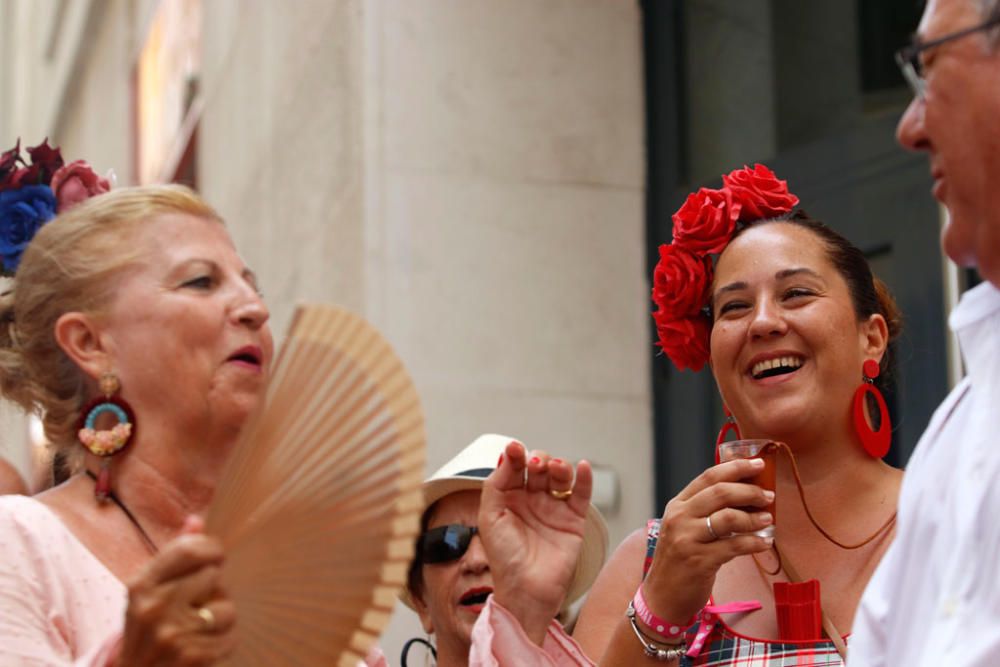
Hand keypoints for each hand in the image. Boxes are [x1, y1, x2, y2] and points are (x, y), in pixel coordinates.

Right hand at [116, 516, 235, 665]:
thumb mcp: (150, 592)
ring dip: (223, 618)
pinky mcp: (190, 657)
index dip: (212, 549)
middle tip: (202, 602)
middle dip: (216, 589)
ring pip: (227, 608)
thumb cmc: (148, 629)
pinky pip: (231, 637)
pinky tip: (205, 646)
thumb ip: (175, 555)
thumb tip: (196, 519)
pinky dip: (225, 642)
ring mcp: (171, 634)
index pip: (190, 549)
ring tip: (203, 626)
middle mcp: (153, 607)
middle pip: (213, 576)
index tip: (217, 557)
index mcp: (141, 584)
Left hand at [478, 441, 592, 645]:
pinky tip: (582, 467)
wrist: (526, 590)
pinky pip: (581, 494)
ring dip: (559, 466)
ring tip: (555, 468)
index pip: (515, 467)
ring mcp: (554, 508)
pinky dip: (584, 478)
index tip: (515, 448)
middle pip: (539, 467)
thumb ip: (496, 484)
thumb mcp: (490, 517)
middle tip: (535, 464)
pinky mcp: (573, 520)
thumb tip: (507, 455)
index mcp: (509, 497)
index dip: (516, 454)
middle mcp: (532, 499)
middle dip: (538, 459)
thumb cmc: (504, 557)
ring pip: (560, 476)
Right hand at [642, 458, 773, 625]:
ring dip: (754, 517)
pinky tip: (765, 542)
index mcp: (677, 505)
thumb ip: (706, 510)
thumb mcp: (685, 528)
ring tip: (768, 519)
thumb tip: (744, 492)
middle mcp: (679, 518)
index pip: (708, 477)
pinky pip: (734, 546)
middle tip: (768, 496)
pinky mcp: (699, 561)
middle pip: (720, 492)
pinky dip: (754, 542)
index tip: (758, 464)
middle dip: (750, 491)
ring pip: (729, 518)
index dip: (736, 468)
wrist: (662, 596)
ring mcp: (687, 539)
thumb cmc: (680, 560)